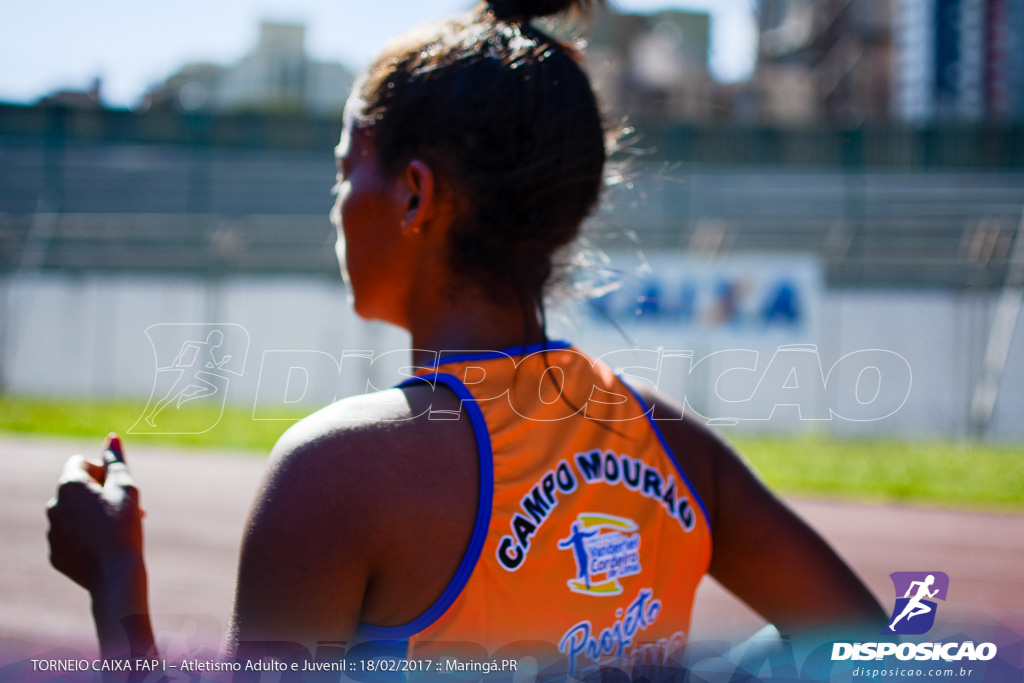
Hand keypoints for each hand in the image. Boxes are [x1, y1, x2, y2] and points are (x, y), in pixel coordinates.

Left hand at [47, 434, 143, 592]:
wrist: (115, 574)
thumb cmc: (124, 526)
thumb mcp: (126, 487)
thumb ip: (116, 460)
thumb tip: (112, 437)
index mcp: (68, 486)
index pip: (80, 463)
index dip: (102, 471)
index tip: (117, 487)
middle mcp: (53, 506)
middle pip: (77, 488)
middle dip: (100, 493)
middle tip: (126, 508)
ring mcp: (51, 531)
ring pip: (73, 513)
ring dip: (93, 514)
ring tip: (118, 529)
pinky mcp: (55, 553)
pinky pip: (70, 536)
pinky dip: (85, 536)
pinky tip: (104, 546)